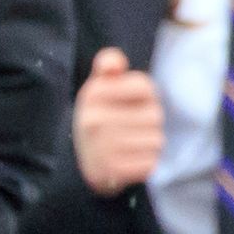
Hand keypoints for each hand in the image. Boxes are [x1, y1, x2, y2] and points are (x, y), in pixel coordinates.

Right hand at [72, 48, 163, 195]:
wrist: (77, 163)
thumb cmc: (98, 118)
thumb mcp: (97, 88)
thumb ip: (107, 65)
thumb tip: (115, 63)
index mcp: (92, 94)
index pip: (144, 86)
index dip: (146, 95)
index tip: (132, 101)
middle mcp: (95, 120)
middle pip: (155, 114)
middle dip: (149, 121)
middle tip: (132, 126)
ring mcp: (104, 147)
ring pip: (156, 140)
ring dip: (148, 143)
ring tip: (130, 143)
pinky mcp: (114, 170)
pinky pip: (151, 162)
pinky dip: (145, 162)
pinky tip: (129, 159)